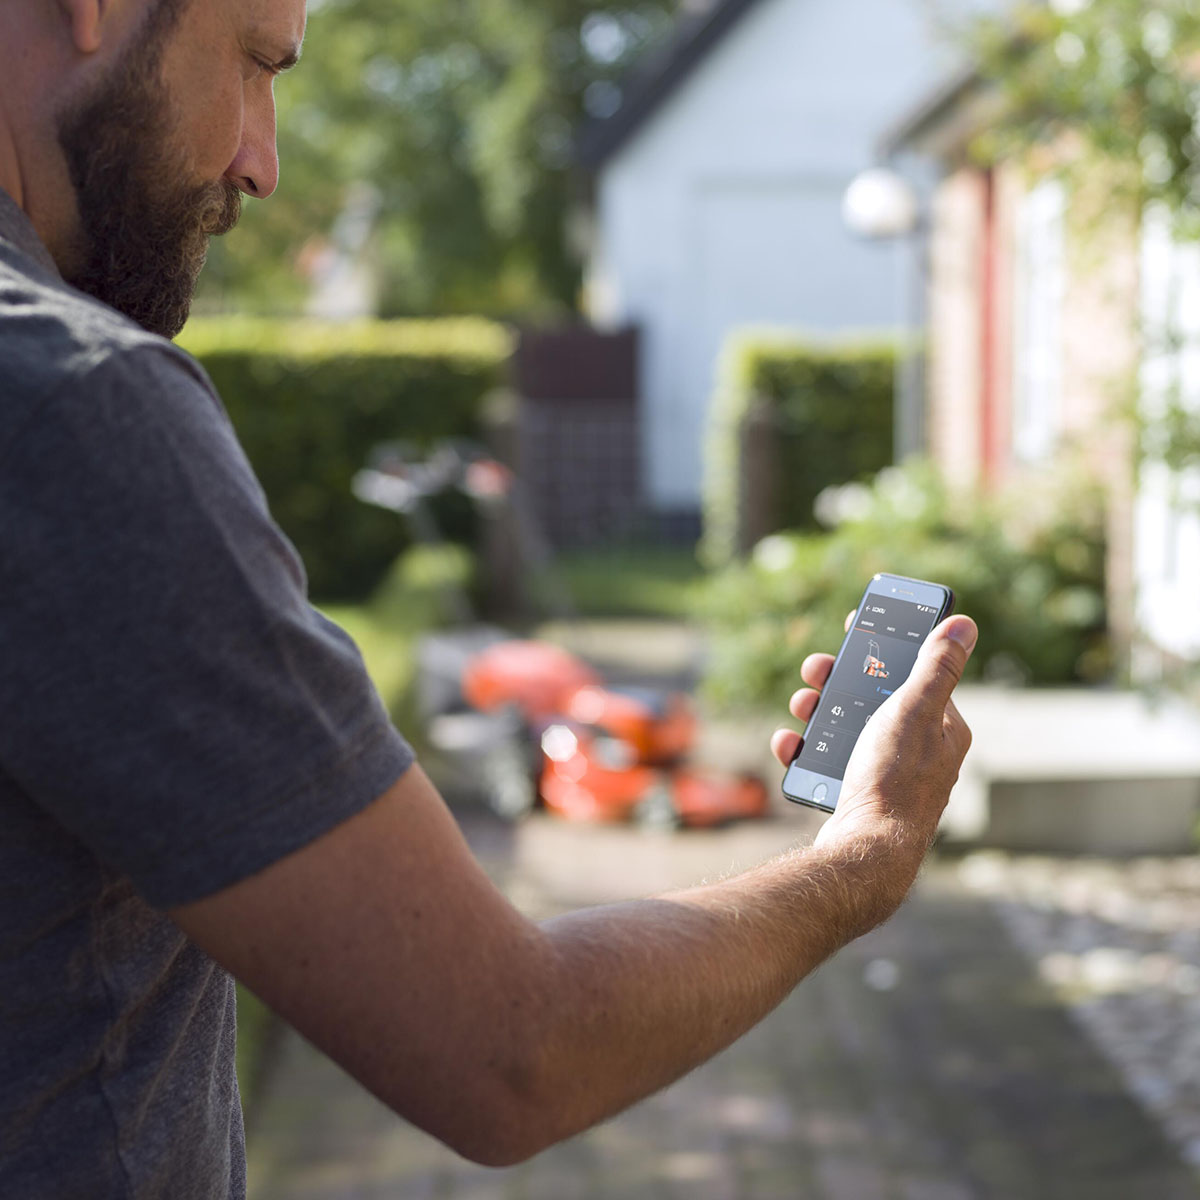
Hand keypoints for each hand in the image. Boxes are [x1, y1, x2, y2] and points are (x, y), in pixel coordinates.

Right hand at [771, 613, 976, 914]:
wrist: (865, 851)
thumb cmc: (895, 780)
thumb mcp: (914, 711)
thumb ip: (937, 667)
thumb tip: (963, 625)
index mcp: (941, 727)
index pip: (914, 673)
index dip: (884, 647)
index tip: (855, 626)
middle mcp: (918, 751)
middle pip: (874, 698)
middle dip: (839, 679)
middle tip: (814, 668)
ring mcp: (886, 775)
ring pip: (847, 728)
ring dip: (818, 710)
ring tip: (800, 705)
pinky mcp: (858, 795)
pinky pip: (827, 762)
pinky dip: (805, 749)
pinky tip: (789, 744)